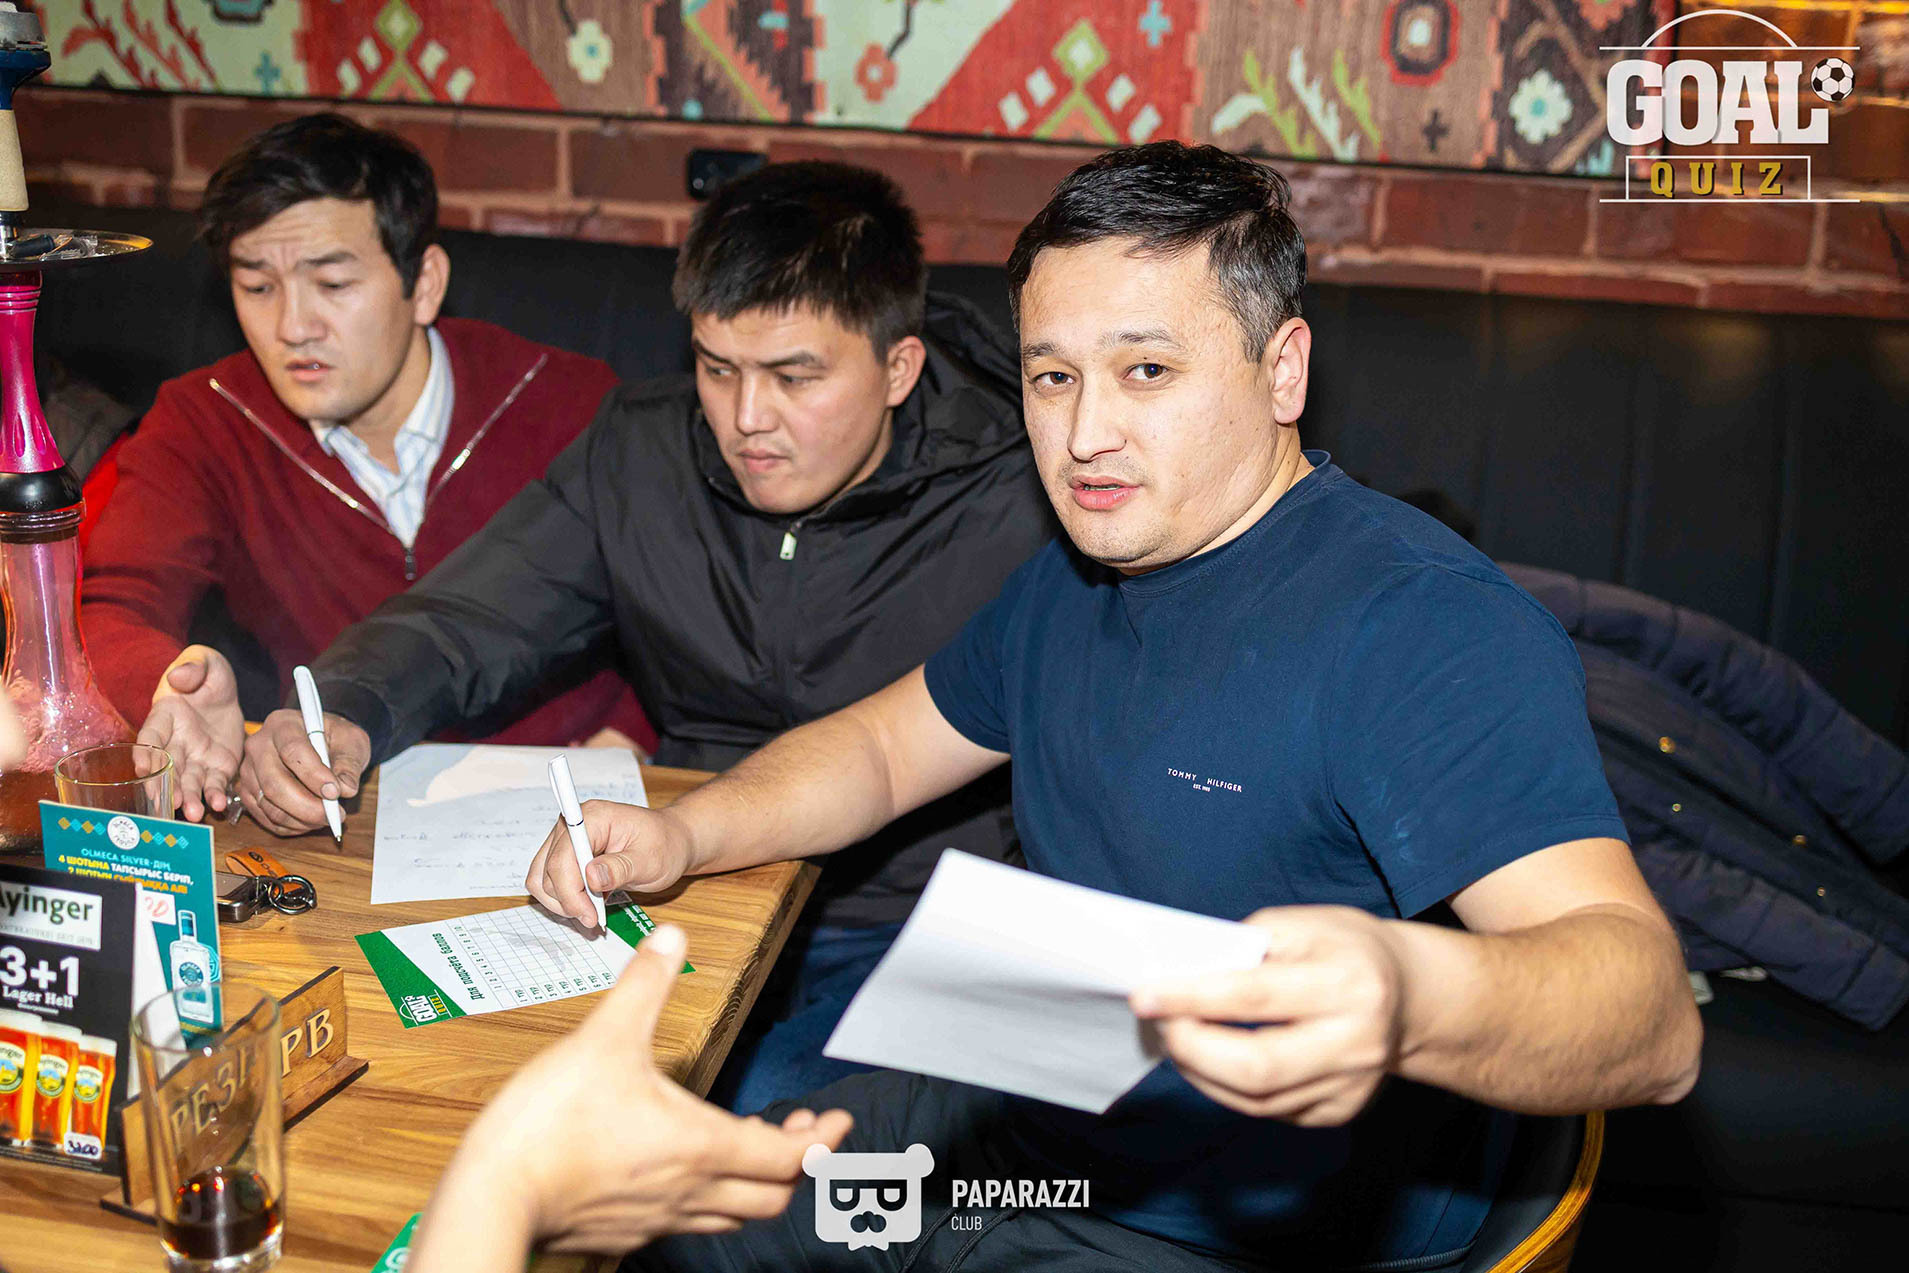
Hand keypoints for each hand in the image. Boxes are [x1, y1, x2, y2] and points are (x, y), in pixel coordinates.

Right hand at [137, 645, 243, 821]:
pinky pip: (215, 782)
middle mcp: (176, 741)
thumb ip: (193, 667)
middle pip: (168, 766)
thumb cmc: (208, 675)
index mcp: (166, 716)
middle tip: (168, 803)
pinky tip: (218, 805)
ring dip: (189, 798)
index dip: (146, 752)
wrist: (228, 693)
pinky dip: (216, 794)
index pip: (151, 736)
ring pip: (189, 780)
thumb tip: (179, 677)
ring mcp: (196, 757)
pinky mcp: (218, 766)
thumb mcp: (204, 662)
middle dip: (167, 785)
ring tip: (193, 813)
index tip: (143, 768)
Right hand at [237, 707, 369, 835]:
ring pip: (268, 804)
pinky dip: (289, 825)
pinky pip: (264, 816)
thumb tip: (346, 789)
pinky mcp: (248, 791)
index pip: (293, 751)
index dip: (314, 775)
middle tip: (333, 815)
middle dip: (306, 806)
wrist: (321, 741)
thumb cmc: (334, 738)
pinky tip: (309, 822)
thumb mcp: (351, 741)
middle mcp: (259, 745)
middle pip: (274, 782)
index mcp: (283, 724)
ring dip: (299, 819)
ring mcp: (249, 770)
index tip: (335, 792)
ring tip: (325, 818)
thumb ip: (349, 764)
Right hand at [409, 925, 852, 1268]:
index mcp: (699, 1145)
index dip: (822, 1139)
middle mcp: (689, 1191)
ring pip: (733, 1216)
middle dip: (797, 1163)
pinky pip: (687, 1224)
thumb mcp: (604, 1036)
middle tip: (801, 1130)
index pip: (789, 1157)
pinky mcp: (625, 1232)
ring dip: (756, 1184)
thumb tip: (670, 936)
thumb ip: (643, 983)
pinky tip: (687, 1169)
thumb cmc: (548, 1124)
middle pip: (772, 1197)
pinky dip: (709, 1198)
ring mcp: (657, 1219)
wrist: (492, 1195)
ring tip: (752, 1146)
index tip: (837, 1119)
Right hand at [526, 801, 696, 929]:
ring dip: (562, 902)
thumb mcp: (651, 860)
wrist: (672, 841)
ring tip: (591, 913)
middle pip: (547, 872)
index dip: (570, 892)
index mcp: (593, 818)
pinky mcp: (567, 856)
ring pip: (542, 879)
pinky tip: (588, 906)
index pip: (562, 859)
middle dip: (568, 901)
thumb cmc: (665, 845)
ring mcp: (566, 840)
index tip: (590, 916)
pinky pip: (551, 882)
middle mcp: (573, 825)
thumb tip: (590, 877)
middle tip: (594, 919)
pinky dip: (565, 899)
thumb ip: (620, 868)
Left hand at [1131, 905, 1407, 1126]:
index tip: (1143, 995)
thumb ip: (1244, 947)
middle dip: (1191, 1047)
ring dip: (1200, 1071)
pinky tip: (1210, 1059)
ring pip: (1256, 1099)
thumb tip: (1182, 976)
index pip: (1254, 997)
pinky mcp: (1339, 1111)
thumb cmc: (1345, 948)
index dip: (1191, 998)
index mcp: (1347, 984)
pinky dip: (1226, 1087)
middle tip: (1158, 1023)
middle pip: (1256, 1067)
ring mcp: (1350, 1086)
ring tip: (1177, 1037)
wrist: (1410, 994)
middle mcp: (1355, 1043)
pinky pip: (1268, 1110)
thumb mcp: (1302, 925)